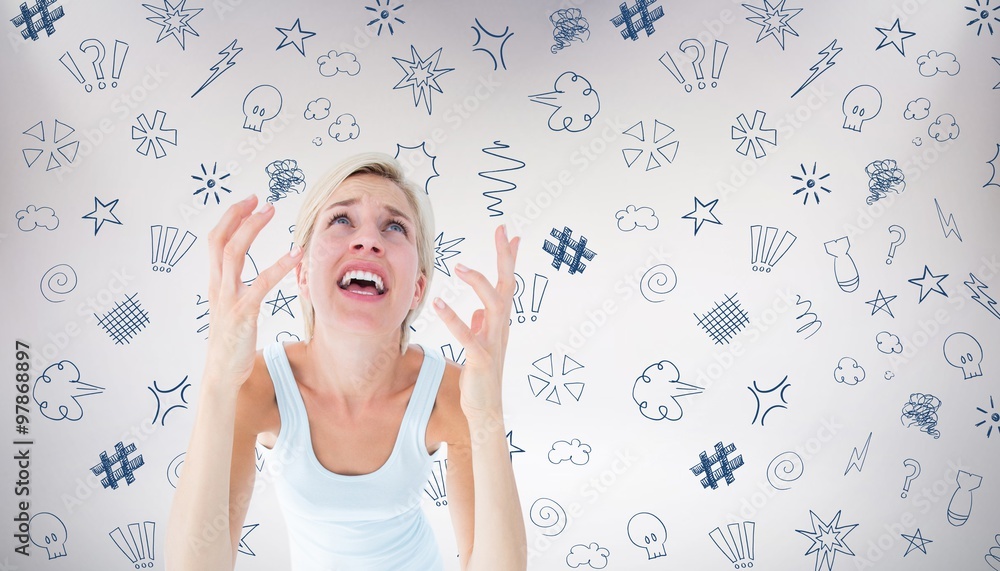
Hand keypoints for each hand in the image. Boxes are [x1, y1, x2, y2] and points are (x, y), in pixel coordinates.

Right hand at [203, 195, 301, 387]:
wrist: (222, 374)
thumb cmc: (231, 344)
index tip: (248, 202)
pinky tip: (296, 255)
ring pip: (234, 254)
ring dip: (252, 228)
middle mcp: (218, 287)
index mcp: (216, 284)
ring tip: (270, 211)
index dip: (230, 219)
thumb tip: (247, 278)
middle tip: (260, 199)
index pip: (216, 242)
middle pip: (221, 240)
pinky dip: (279, 266)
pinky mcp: (241, 314)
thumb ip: (235, 291)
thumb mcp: (230, 311)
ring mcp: (227, 300)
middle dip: (238, 215)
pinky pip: (260, 284)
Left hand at [432, 225, 519, 417]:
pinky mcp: (481, 359)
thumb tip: (478, 311)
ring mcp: (494, 343)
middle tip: (502, 232)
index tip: (510, 234)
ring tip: (460, 267)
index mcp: (500, 323)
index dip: (508, 259)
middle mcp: (501, 328)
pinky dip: (454, 319)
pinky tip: (439, 304)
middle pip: (507, 286)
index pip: (507, 284)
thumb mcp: (482, 346)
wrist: (485, 409)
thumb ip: (482, 326)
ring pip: (495, 305)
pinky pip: (469, 335)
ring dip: (479, 283)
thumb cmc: (482, 377)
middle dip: (506, 258)